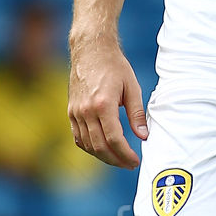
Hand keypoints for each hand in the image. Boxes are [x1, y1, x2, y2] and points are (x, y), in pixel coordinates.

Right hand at [68, 35, 147, 167]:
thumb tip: (144, 136)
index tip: (135, 161)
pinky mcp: (71, 112)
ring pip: (88, 145)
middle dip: (116, 160)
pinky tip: (102, 149)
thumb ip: (137, 114)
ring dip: (103, 157)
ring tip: (118, 159)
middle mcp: (86, 111)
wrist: (90, 50)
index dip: (125, 155)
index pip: (114, 140)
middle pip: (100, 147)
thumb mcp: (132, 87)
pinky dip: (90, 148)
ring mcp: (76, 112)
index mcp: (103, 104)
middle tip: (129, 164)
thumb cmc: (114, 66)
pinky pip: (78, 137)